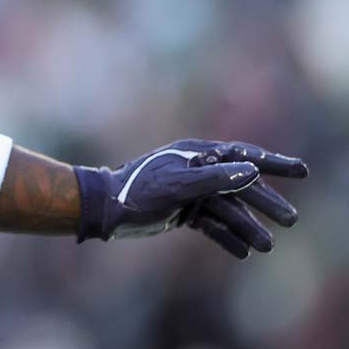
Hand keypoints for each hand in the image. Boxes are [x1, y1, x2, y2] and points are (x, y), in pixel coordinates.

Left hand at [75, 139, 307, 257]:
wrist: (105, 209)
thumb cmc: (137, 191)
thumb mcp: (177, 185)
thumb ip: (214, 178)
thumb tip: (251, 170)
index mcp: (196, 154)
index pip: (242, 156)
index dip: (273, 163)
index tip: (301, 171)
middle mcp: (197, 170)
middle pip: (240, 186)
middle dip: (266, 202)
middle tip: (291, 219)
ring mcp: (190, 191)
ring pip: (228, 208)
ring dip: (248, 226)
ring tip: (267, 245)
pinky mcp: (182, 211)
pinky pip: (212, 224)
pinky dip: (226, 236)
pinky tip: (244, 251)